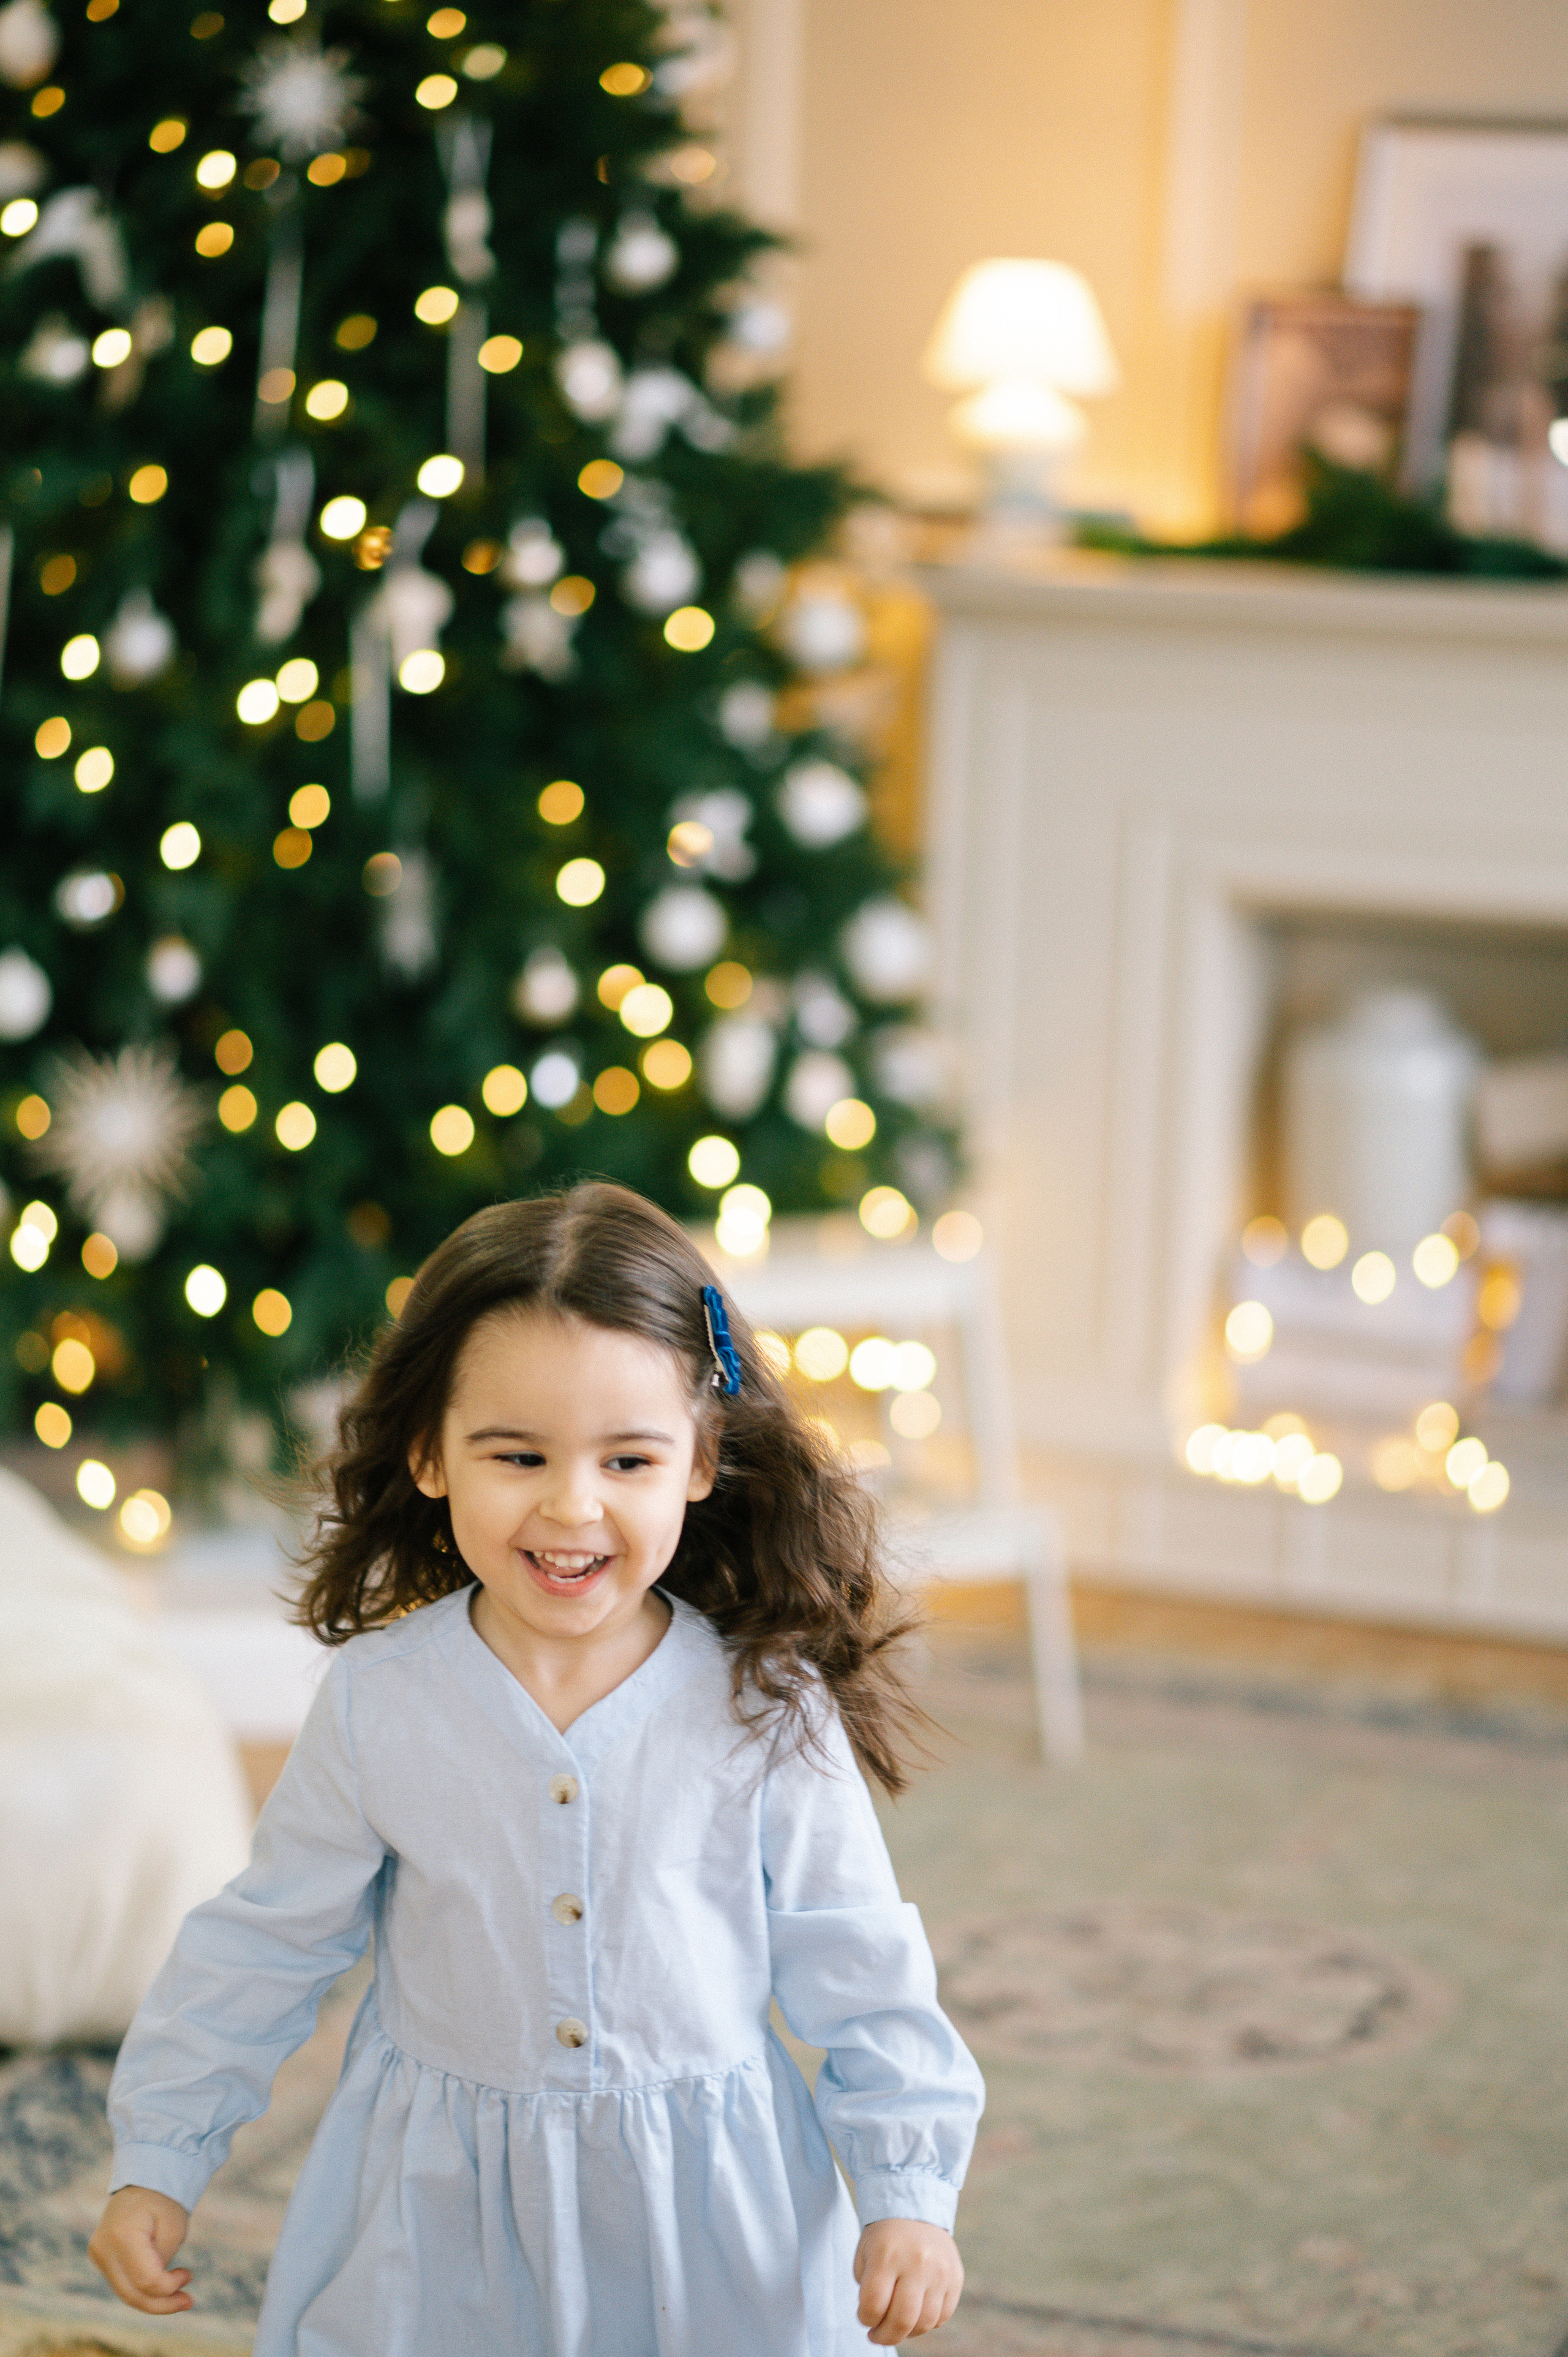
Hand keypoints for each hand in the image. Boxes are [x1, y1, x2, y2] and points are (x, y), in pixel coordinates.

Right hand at [88, 2185, 192, 2313]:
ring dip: (153, 2299)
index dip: (169, 2288)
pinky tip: (162, 2287)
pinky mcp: (101, 2257)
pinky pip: (123, 2282)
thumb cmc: (163, 2199)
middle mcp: (103, 2249)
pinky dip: (143, 2289)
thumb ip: (162, 2260)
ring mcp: (99, 2254)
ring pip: (126, 2292)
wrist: (143, 2178)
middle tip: (188, 2302)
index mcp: (123, 2235)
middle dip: (161, 2304)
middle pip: (131, 2293)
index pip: (145, 2280)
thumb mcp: (173, 2227)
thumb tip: (156, 2288)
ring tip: (179, 2296)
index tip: (188, 2276)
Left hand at [854, 2217, 963, 2343]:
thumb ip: (867, 2289)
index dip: (865, 2319)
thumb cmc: (885, 2239)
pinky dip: (927, 2322)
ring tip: (897, 2324)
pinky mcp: (956, 2277)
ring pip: (924, 2323)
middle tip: (877, 2335)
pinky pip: (942, 2316)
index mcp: (887, 2254)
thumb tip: (876, 2322)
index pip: (873, 2305)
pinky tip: (915, 2313)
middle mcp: (916, 2262)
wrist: (916, 2210)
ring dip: (907, 2333)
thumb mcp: (866, 2254)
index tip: (864, 2317)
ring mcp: (940, 2270)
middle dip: (886, 2336)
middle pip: (902, 2320)